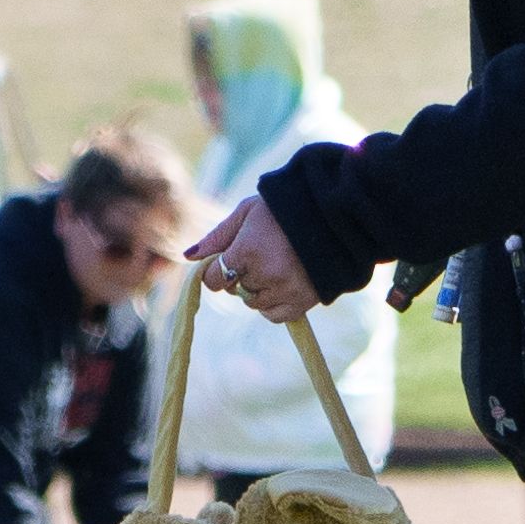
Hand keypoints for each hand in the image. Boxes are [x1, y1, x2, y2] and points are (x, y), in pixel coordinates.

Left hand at [182, 198, 317, 323]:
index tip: (228, 259)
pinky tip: (281, 285)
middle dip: (240, 275)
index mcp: (247, 251)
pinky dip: (273, 305)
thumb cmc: (285, 208)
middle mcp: (265, 275)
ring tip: (274, 265)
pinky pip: (275, 316)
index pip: (213, 279)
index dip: (216, 270)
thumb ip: (217, 237)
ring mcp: (286, 290)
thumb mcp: (247, 212)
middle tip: (260, 255)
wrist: (335, 214)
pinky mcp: (304, 301)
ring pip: (253, 303)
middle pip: (234, 289)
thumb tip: (189, 257)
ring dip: (257, 290)